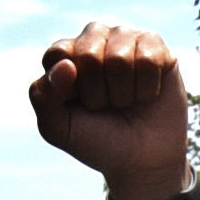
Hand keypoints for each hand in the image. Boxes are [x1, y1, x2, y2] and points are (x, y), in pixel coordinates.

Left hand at [32, 21, 196, 199]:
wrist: (143, 161)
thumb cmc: (98, 141)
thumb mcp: (58, 129)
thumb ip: (44, 97)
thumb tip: (66, 64)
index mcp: (65, 54)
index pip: (58, 54)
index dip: (70, 88)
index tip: (79, 106)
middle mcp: (94, 38)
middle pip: (88, 55)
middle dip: (97, 93)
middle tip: (105, 106)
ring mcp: (126, 38)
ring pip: (120, 58)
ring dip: (123, 93)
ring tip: (126, 101)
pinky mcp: (156, 46)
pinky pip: (148, 60)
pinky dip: (146, 88)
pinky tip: (146, 94)